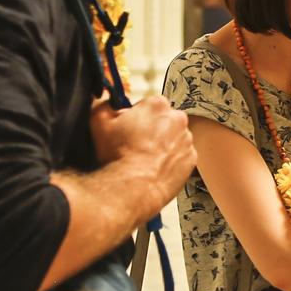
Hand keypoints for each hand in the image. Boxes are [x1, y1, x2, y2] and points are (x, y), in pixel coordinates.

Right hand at [91, 95, 194, 219]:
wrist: (133, 187)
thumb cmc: (118, 155)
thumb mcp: (99, 121)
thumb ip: (105, 105)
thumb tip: (109, 103)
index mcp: (157, 104)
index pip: (148, 105)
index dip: (135, 117)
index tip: (128, 129)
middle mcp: (177, 119)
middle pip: (163, 120)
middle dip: (151, 129)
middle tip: (135, 145)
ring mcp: (186, 140)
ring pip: (173, 138)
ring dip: (162, 145)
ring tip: (144, 159)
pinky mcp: (191, 159)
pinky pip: (180, 156)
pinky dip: (171, 160)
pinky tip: (155, 167)